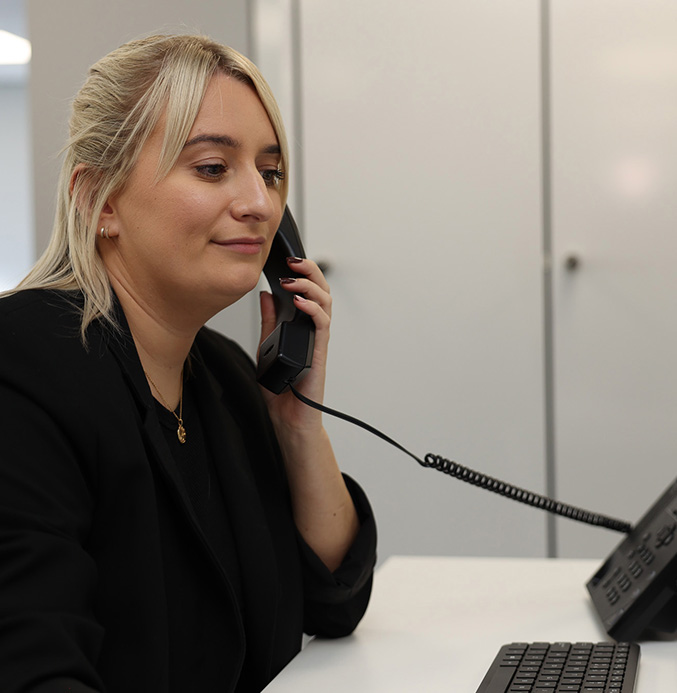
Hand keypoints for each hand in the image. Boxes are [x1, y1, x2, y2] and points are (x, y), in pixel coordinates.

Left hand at [258, 256, 331, 433]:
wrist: (288, 418)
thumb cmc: (282, 388)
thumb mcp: (266, 347)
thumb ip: (269, 321)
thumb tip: (266, 295)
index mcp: (301, 325)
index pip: (307, 290)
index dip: (300, 272)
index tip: (284, 258)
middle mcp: (312, 329)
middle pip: (321, 290)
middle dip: (309, 270)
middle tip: (293, 260)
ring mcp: (317, 339)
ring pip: (325, 302)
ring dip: (310, 285)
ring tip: (293, 279)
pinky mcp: (319, 351)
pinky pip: (322, 324)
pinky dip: (313, 309)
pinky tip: (299, 302)